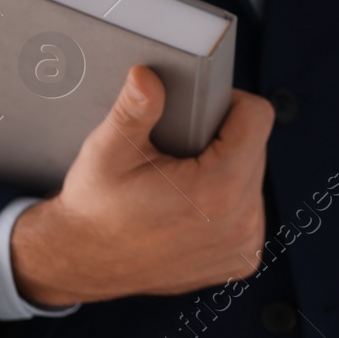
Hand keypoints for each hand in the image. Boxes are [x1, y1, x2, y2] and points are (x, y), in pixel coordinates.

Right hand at [10, 66, 274, 305]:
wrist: (81, 261)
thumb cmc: (95, 208)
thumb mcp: (108, 150)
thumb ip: (135, 109)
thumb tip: (147, 76)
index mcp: (218, 188)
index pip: (258, 117)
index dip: (230, 103)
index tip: (202, 111)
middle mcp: (241, 220)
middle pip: (256, 147)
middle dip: (224, 140)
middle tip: (183, 149)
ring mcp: (243, 244)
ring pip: (254, 179)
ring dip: (228, 171)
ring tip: (186, 178)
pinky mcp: (240, 259)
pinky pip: (249, 211)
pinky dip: (228, 203)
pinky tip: (194, 205)